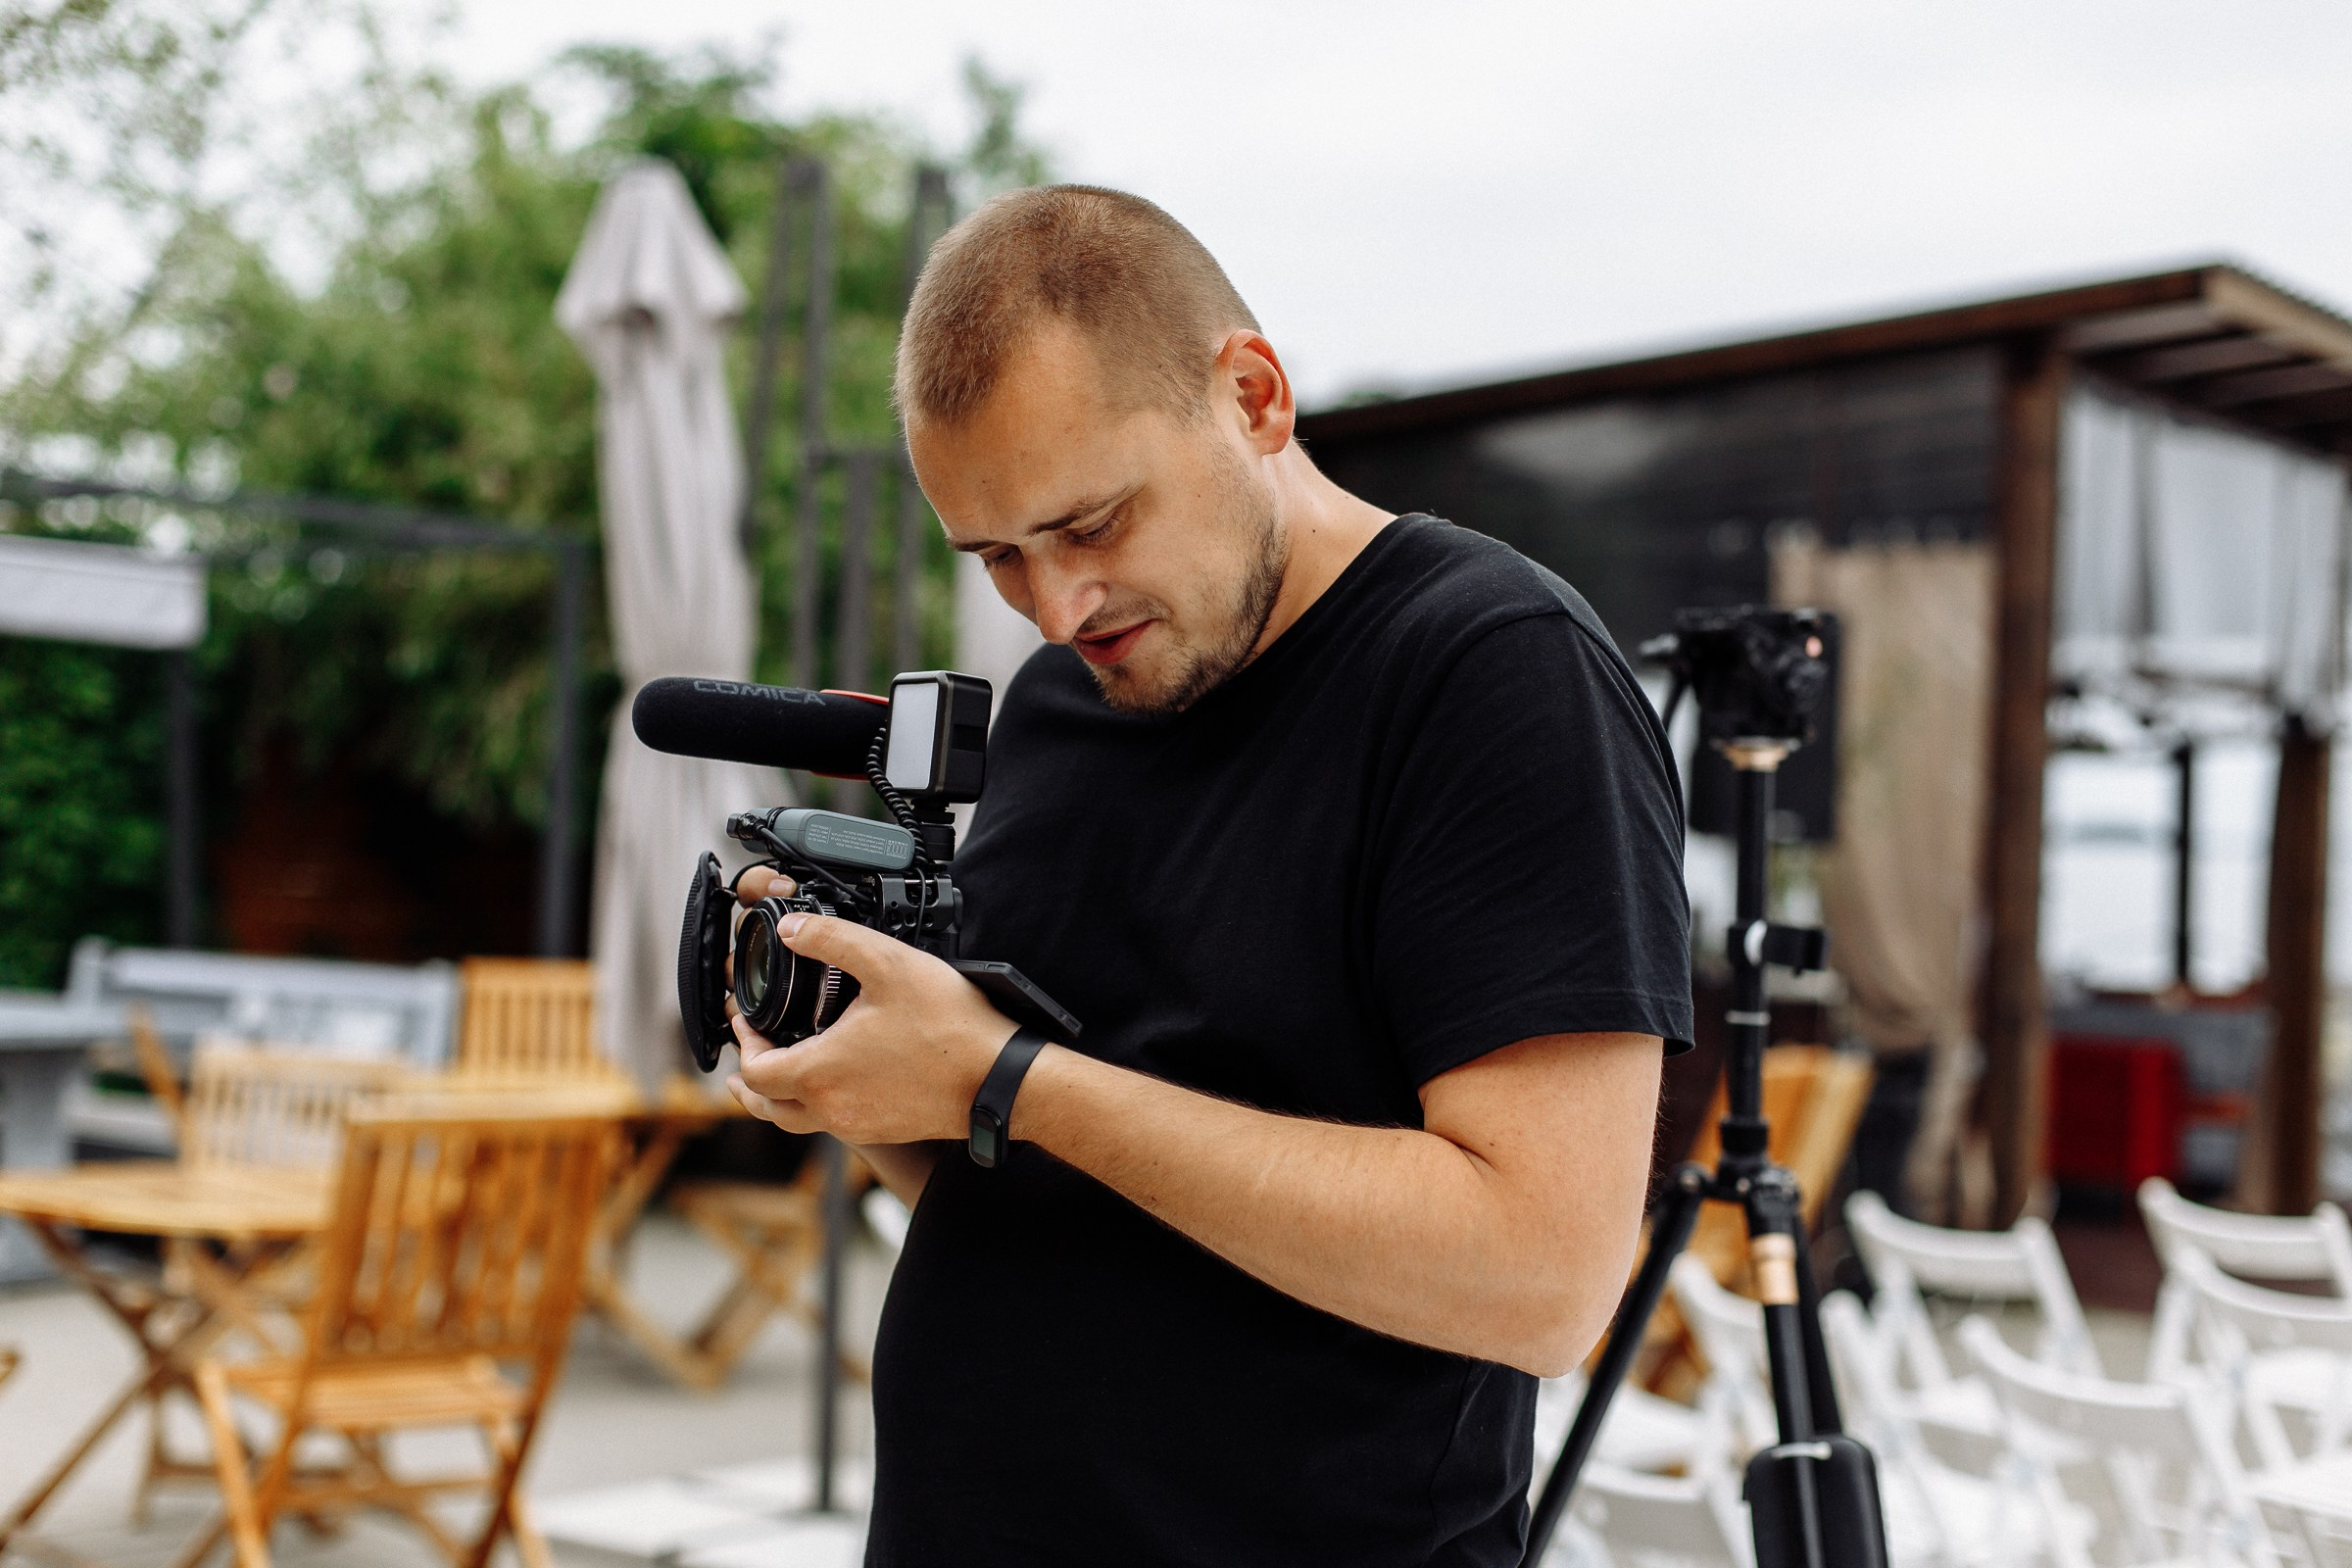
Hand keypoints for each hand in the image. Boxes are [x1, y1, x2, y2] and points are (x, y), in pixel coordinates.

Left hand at [725, 896, 1013, 1145]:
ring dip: (779, 1097)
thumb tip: (792, 930)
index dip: (742, 1042)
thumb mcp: (889, 964)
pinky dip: (817, 1102)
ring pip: (798, 1121)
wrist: (1001, 1080)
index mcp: (821, 1072)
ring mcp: (859, 1125)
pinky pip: (833, 1123)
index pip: (755, 1070)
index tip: (748, 1018)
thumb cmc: (951, 1028)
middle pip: (767, 1107)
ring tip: (778, 1074)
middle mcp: (833, 1109)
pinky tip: (834, 1078)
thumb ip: (833, 939)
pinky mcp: (884, 1129)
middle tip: (745, 1056)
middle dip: (748, 1080)